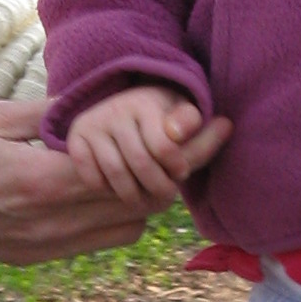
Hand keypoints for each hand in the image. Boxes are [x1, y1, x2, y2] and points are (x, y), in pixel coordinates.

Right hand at [0, 98, 182, 262]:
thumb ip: (56, 114)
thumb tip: (105, 102)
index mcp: (42, 183)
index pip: (134, 171)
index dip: (179, 148)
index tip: (210, 125)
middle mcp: (51, 224)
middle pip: (142, 205)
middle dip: (172, 172)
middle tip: (190, 140)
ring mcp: (45, 246)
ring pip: (126, 229)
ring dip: (144, 196)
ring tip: (146, 160)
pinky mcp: (35, 257)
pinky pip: (96, 240)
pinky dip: (114, 214)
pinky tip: (105, 185)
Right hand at [65, 84, 229, 210]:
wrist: (117, 110)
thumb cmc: (157, 119)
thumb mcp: (180, 119)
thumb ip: (200, 129)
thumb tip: (225, 124)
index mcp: (146, 102)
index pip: (165, 147)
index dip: (177, 168)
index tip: (181, 173)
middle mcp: (117, 109)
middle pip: (142, 164)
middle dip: (158, 187)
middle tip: (165, 196)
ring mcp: (93, 124)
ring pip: (116, 174)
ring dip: (134, 195)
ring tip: (144, 199)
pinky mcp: (75, 140)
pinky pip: (92, 177)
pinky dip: (106, 189)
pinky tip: (117, 188)